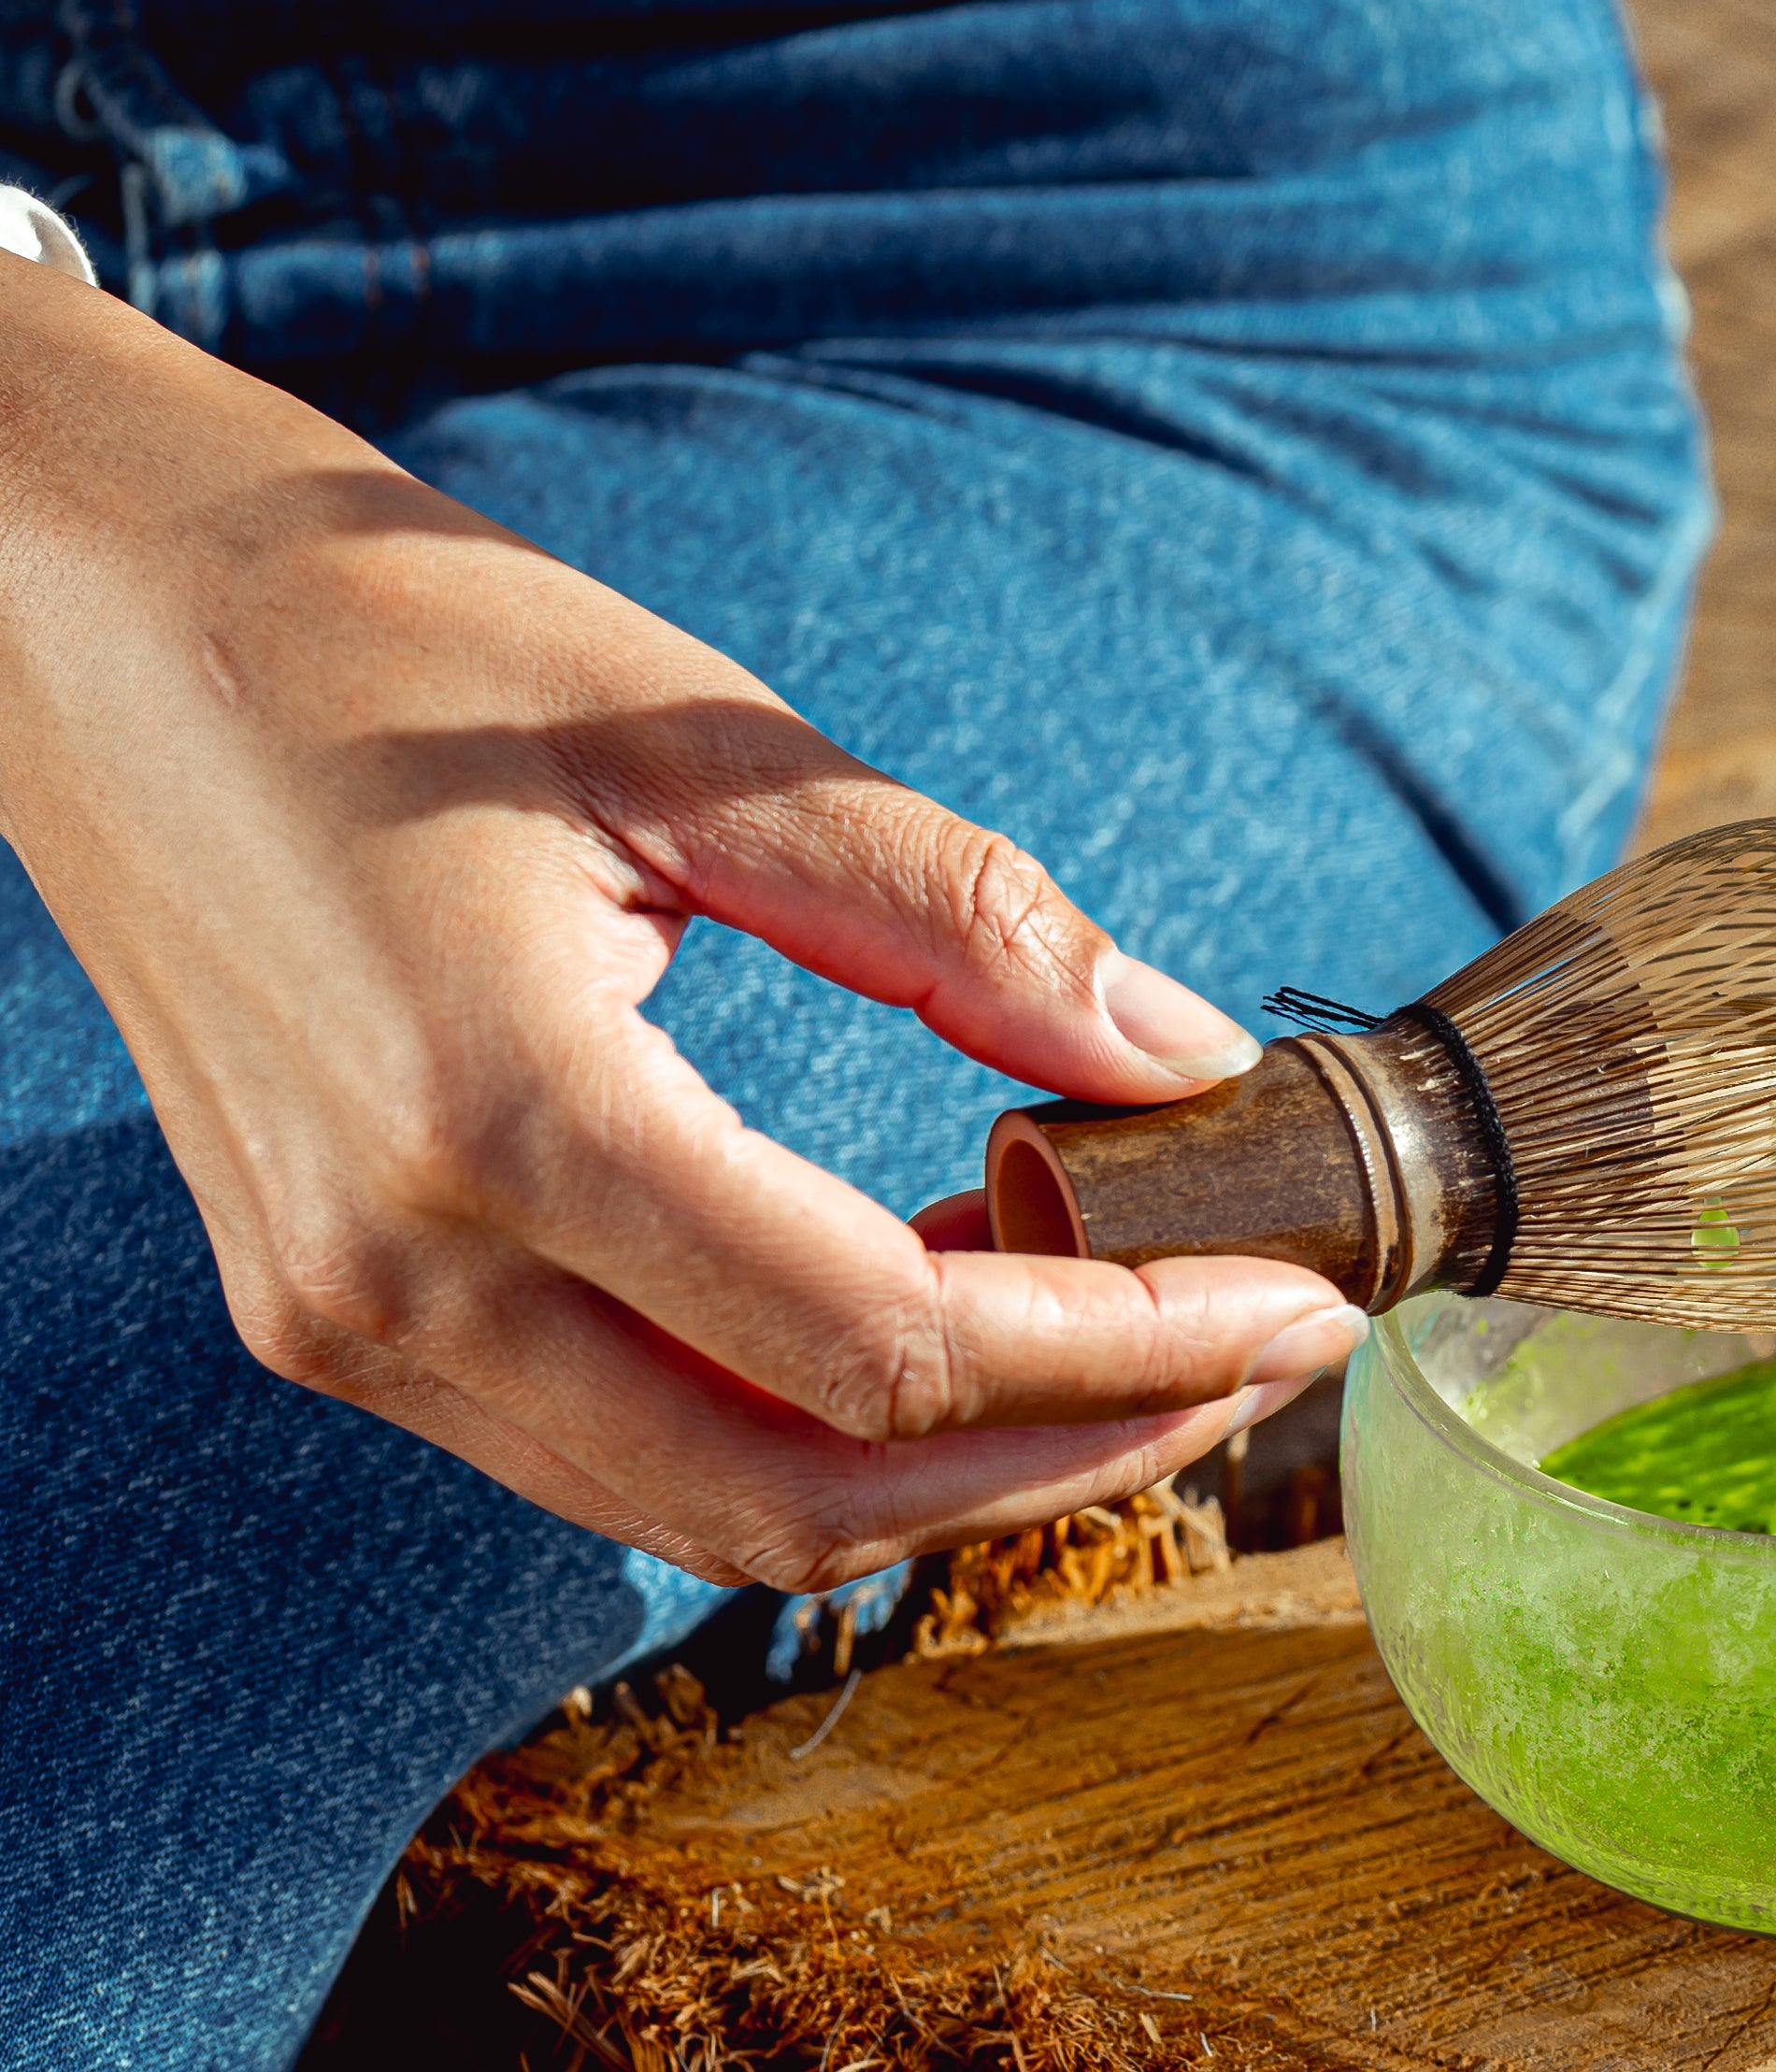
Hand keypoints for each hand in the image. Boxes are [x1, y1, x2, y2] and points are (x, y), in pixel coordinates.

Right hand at [0, 259, 1365, 1591]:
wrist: (85, 624)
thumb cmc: (378, 638)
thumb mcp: (696, 735)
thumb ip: (956, 910)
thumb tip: (1182, 1054)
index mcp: (497, 1115)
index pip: (879, 1341)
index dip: (1123, 1351)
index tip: (1297, 1300)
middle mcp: (399, 1280)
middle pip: (804, 1495)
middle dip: (1066, 1456)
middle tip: (1258, 1357)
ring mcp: (347, 1323)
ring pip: (707, 1508)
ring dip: (943, 1467)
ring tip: (1136, 1342)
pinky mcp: (335, 1309)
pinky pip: (615, 1444)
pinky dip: (803, 1419)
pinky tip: (938, 1295)